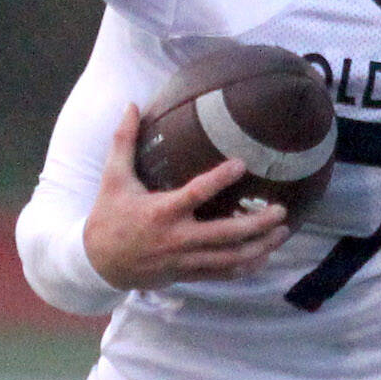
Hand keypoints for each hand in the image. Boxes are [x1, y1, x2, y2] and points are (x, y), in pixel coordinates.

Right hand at [82, 106, 289, 289]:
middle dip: (258, 224)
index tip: (243, 164)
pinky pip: (223, 274)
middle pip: (226, 234)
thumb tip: (131, 105)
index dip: (221, 179)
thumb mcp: (113, 178)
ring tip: (282, 231)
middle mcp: (177, 238)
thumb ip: (124, 141)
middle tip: (281, 210)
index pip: (196, 193)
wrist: (97, 264)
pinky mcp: (187, 274)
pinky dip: (246, 267)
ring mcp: (185, 260)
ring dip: (260, 247)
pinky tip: (264, 255)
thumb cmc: (108, 217)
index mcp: (161, 211)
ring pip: (230, 258)